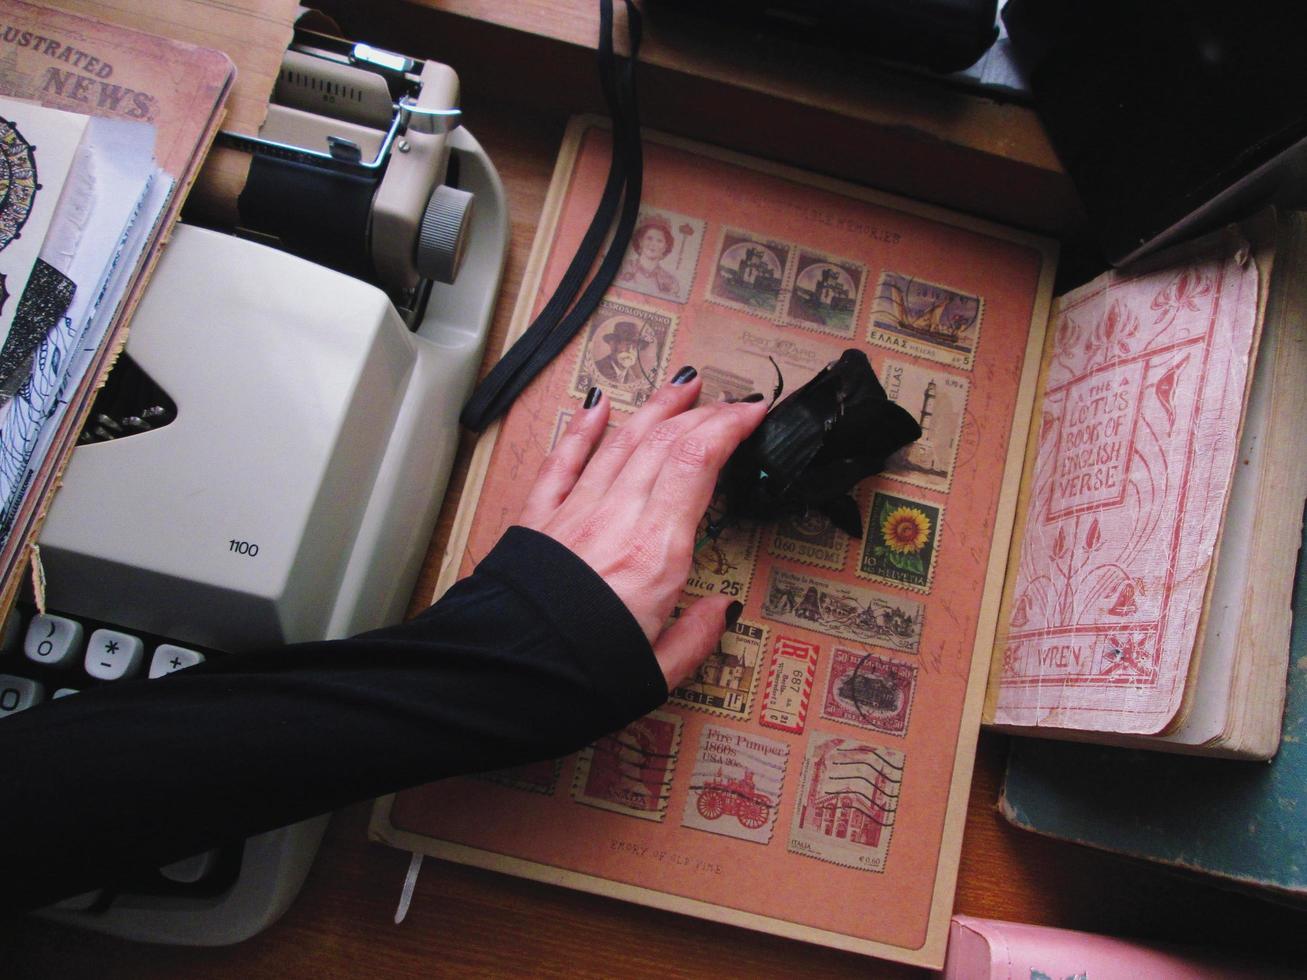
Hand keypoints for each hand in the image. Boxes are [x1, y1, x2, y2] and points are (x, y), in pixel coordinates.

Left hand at [518, 370, 766, 687]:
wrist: (502, 682)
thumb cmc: (577, 681)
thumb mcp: (658, 673)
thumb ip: (697, 636)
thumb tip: (723, 610)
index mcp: (656, 554)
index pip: (698, 462)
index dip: (729, 427)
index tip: (752, 412)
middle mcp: (617, 520)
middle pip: (664, 443)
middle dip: (702, 413)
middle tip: (728, 401)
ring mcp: (575, 515)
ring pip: (621, 442)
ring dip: (655, 408)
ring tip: (681, 386)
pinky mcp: (537, 522)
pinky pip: (564, 463)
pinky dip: (583, 431)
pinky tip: (596, 407)